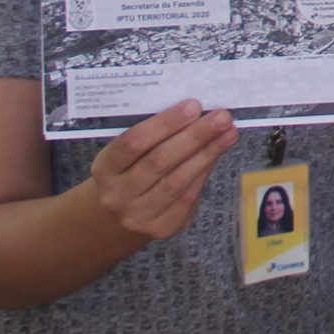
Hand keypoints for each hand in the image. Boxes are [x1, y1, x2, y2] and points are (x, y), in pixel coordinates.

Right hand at [88, 99, 237, 239]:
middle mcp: (118, 195)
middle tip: (221, 117)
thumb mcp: (124, 155)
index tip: (193, 106)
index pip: (134, 143)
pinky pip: (188, 197)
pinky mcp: (161, 227)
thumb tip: (195, 112)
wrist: (114, 220)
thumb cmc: (127, 173)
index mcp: (104, 169)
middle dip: (195, 136)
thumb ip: (151, 136)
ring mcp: (138, 215)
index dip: (165, 124)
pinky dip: (205, 171)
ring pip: (178, 180)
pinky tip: (218, 153)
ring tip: (229, 133)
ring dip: (208, 153)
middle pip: (160, 161)